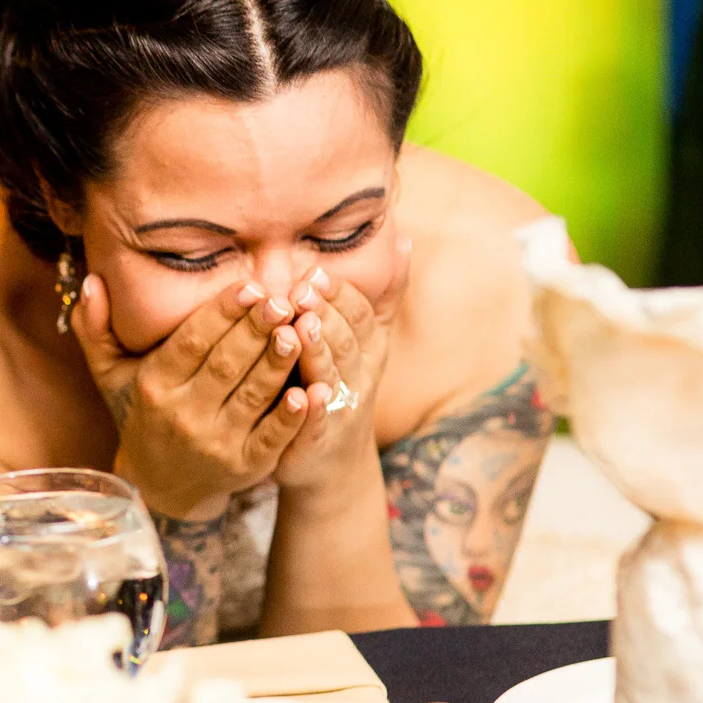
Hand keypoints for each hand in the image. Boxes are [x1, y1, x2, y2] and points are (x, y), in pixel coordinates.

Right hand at [73, 274, 310, 518]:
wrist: (161, 486)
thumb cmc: (142, 413)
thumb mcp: (112, 374)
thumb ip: (97, 327)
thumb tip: (91, 280)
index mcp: (154, 384)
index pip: (190, 342)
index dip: (221, 314)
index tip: (249, 288)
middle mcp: (182, 414)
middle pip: (225, 365)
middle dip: (255, 330)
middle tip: (283, 300)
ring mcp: (216, 443)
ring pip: (253, 395)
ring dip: (278, 363)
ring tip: (301, 330)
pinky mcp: (246, 466)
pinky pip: (272, 438)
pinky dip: (291, 416)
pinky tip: (309, 391)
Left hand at [272, 236, 413, 497]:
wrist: (330, 464)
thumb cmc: (339, 386)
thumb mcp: (364, 339)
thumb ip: (378, 294)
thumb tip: (402, 238)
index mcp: (368, 348)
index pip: (359, 314)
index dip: (340, 294)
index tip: (314, 271)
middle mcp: (359, 376)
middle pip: (346, 340)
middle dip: (327, 314)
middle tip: (301, 291)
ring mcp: (341, 409)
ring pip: (332, 376)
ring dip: (319, 352)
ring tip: (300, 329)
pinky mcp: (318, 440)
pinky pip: (318, 423)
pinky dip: (312, 409)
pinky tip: (304, 394)